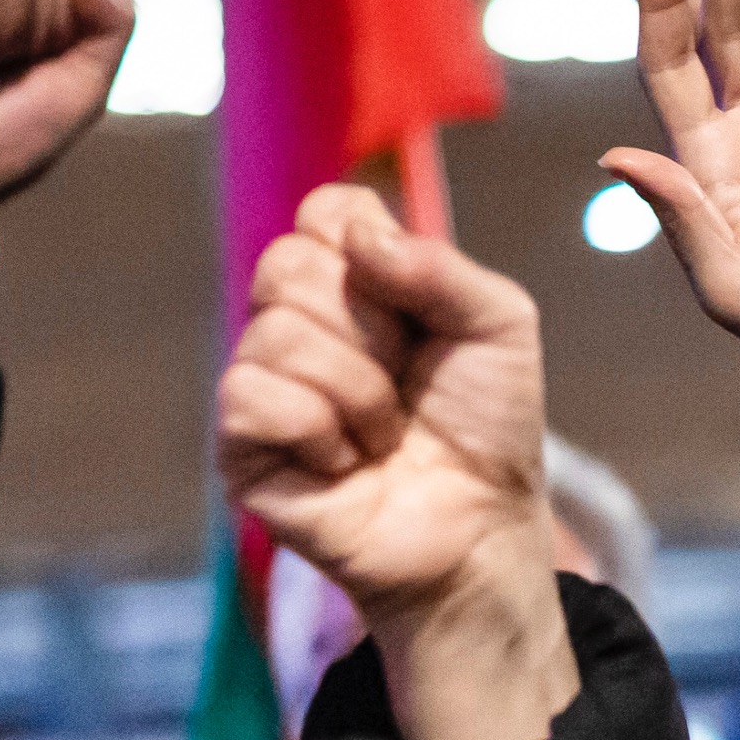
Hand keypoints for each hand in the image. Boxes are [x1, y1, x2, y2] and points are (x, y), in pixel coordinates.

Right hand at [216, 184, 573, 739]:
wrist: (481, 527)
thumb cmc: (486, 429)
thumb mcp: (500, 329)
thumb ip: (441, 266)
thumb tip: (360, 238)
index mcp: (350, 279)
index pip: (326, 212)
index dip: (375, 254)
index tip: (417, 313)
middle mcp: (294, 320)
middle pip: (289, 264)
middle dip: (373, 331)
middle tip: (403, 384)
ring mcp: (260, 380)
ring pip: (277, 333)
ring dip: (359, 393)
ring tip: (383, 435)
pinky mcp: (239, 443)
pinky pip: (252, 395)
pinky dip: (319, 431)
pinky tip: (344, 463)